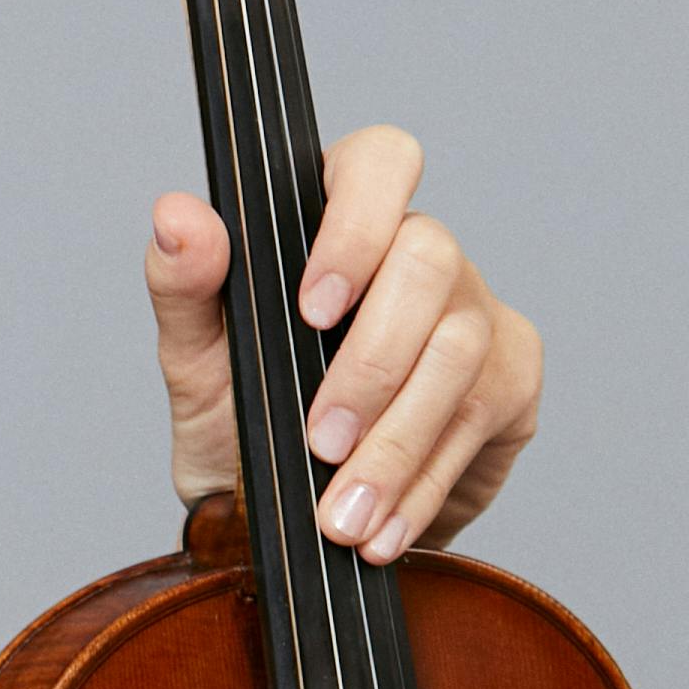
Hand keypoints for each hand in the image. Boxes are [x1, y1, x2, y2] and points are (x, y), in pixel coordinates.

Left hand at [145, 124, 540, 559]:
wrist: (283, 512)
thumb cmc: (241, 413)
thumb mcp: (197, 358)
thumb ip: (184, 284)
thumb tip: (178, 214)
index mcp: (341, 220)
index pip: (381, 161)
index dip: (358, 226)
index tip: (312, 309)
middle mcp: (420, 251)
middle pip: (431, 262)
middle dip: (372, 365)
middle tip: (321, 442)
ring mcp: (476, 312)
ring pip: (459, 352)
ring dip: (395, 444)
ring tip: (341, 514)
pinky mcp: (511, 380)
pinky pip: (482, 424)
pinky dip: (422, 487)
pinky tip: (381, 528)